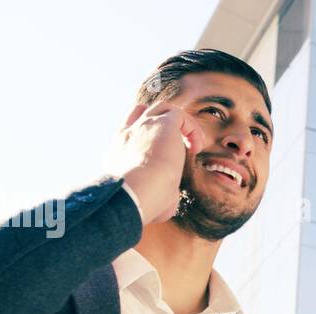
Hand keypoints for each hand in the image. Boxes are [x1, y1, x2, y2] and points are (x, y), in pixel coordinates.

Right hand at [109, 102, 205, 224]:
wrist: (136, 193)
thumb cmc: (140, 203)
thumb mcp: (145, 199)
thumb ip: (156, 195)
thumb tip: (168, 201)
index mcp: (118, 153)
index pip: (130, 133)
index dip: (148, 139)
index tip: (164, 157)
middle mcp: (127, 135)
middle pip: (142, 112)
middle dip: (162, 123)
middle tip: (179, 146)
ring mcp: (143, 126)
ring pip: (161, 108)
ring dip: (180, 124)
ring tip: (193, 146)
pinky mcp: (162, 123)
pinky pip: (180, 114)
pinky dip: (191, 128)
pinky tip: (197, 147)